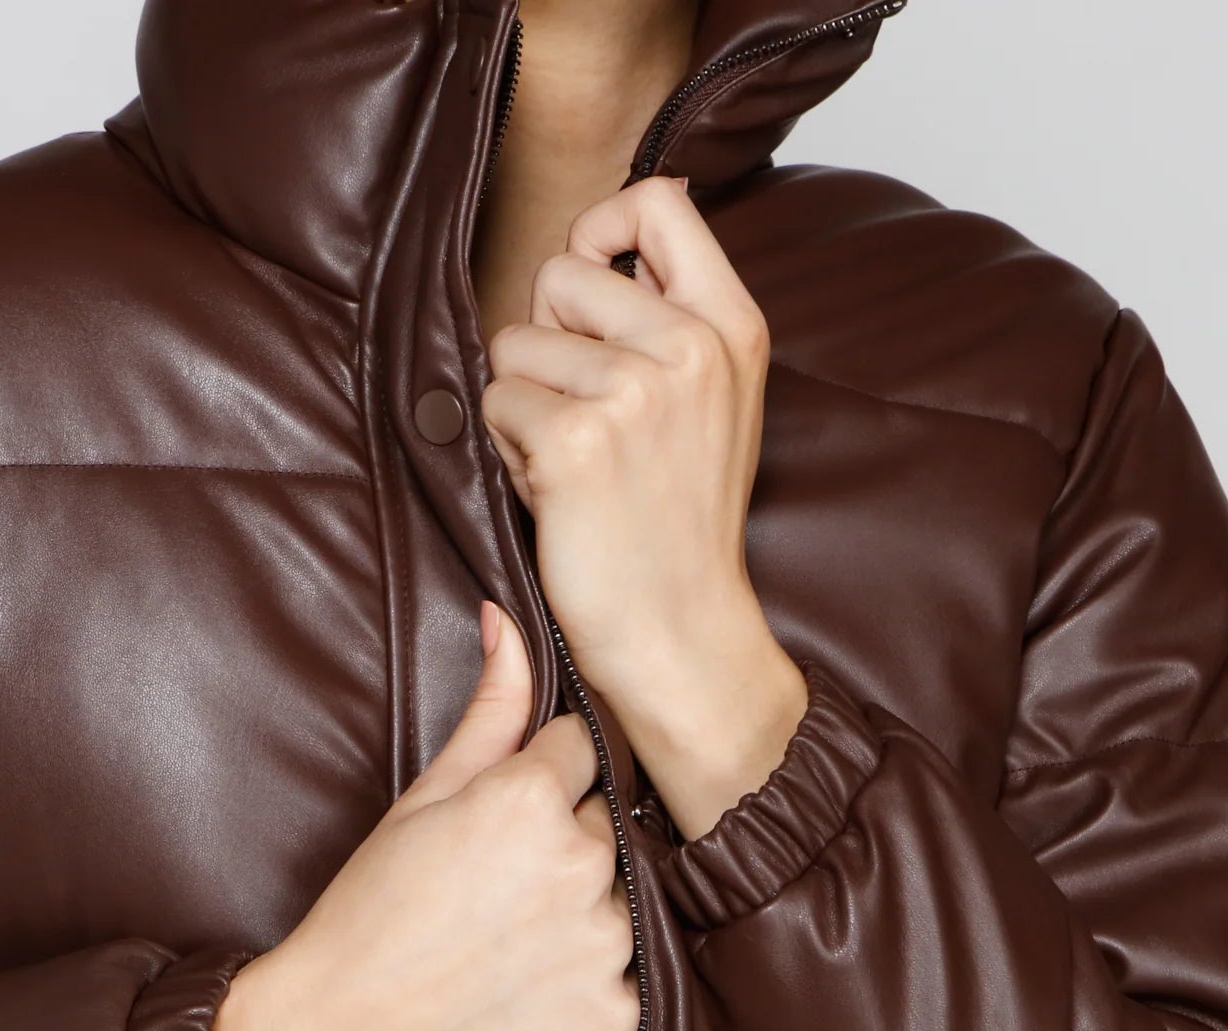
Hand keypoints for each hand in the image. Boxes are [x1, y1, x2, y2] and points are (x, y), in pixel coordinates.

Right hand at [211, 603, 640, 1030]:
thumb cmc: (366, 917)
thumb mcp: (421, 801)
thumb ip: (488, 713)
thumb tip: (511, 622)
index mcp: (534, 799)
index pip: (582, 753)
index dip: (537, 787)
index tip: (494, 832)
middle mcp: (584, 865)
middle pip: (605, 827)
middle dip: (561, 849)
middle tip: (490, 900)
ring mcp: (607, 946)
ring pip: (622, 903)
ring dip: (582, 919)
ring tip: (506, 951)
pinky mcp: (618, 1019)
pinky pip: (631, 982)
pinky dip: (592, 989)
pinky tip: (529, 997)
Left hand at [479, 176, 808, 839]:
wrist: (681, 632)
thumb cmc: (679, 523)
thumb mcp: (714, 400)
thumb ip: (671, 316)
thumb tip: (601, 234)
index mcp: (731, 327)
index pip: (659, 202)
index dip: (602, 225)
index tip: (593, 273)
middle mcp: (689, 347)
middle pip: (561, 272)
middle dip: (548, 341)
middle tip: (588, 415)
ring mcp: (633, 392)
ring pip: (515, 345)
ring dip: (525, 407)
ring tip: (577, 465)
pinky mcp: (574, 441)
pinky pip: (495, 405)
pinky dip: (510, 455)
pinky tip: (558, 495)